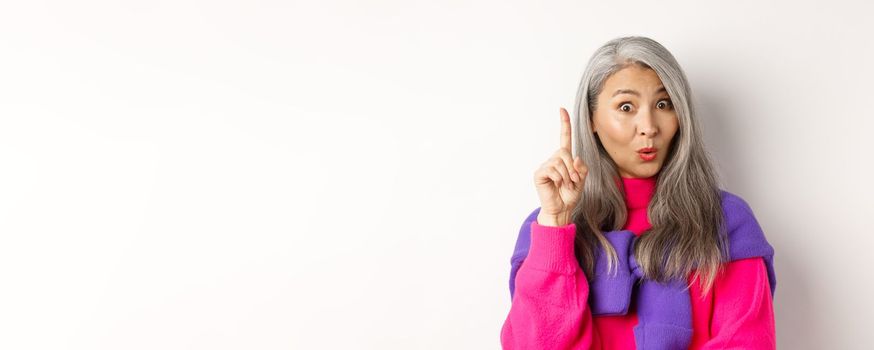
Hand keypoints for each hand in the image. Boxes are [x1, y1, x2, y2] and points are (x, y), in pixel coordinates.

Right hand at [534, 107, 587, 225]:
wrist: (562, 209)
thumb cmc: (570, 195)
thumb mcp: (582, 180)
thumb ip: (582, 168)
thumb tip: (574, 158)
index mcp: (564, 159)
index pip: (564, 138)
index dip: (564, 124)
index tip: (562, 110)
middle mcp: (553, 160)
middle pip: (564, 152)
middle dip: (572, 168)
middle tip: (574, 180)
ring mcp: (545, 166)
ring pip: (559, 162)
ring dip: (567, 175)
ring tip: (566, 185)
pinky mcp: (539, 174)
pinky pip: (552, 169)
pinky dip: (559, 178)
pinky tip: (557, 185)